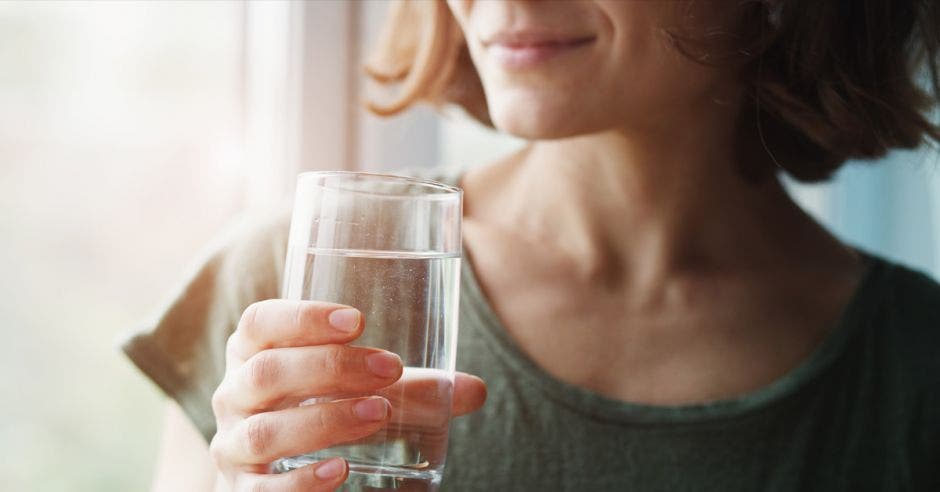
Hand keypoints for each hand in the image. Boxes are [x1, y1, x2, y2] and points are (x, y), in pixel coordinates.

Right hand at [209, 300, 487, 490]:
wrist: (274, 473)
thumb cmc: (319, 411)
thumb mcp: (358, 391)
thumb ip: (410, 388)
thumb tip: (474, 390)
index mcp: (254, 354)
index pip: (260, 323)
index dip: (302, 317)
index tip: (358, 320)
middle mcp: (234, 395)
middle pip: (265, 372)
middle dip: (329, 368)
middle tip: (388, 368)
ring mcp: (232, 446)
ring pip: (264, 431)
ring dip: (323, 420)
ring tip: (378, 413)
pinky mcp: (242, 491)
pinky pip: (261, 490)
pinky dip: (300, 482)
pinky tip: (340, 471)